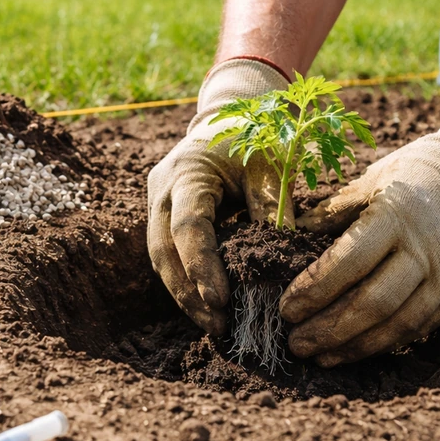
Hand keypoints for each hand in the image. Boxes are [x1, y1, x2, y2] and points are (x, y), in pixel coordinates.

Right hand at [147, 58, 290, 334]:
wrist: (228, 115)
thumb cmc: (254, 136)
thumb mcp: (269, 164)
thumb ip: (272, 205)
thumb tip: (283, 256)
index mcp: (187, 171)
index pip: (188, 226)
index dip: (201, 266)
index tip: (221, 300)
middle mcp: (161, 189)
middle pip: (163, 250)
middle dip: (188, 292)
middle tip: (218, 325)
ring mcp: (156, 203)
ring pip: (160, 258)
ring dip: (184, 294)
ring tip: (214, 324)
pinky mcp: (162, 216)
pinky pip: (166, 255)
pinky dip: (184, 282)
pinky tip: (206, 306)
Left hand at [280, 88, 439, 365]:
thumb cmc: (417, 174)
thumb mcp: (372, 181)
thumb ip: (332, 212)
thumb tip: (289, 237)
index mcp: (397, 215)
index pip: (349, 262)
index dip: (314, 290)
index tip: (286, 308)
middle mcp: (424, 250)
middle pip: (372, 303)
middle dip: (328, 329)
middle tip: (295, 342)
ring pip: (397, 325)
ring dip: (353, 347)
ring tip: (319, 357)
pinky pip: (418, 329)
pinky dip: (383, 345)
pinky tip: (353, 352)